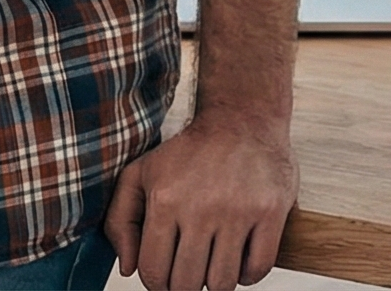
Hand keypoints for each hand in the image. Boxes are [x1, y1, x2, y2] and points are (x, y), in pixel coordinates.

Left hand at [104, 111, 298, 290]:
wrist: (242, 117)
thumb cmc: (189, 151)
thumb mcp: (140, 174)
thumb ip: (120, 221)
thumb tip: (127, 269)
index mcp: (165, 201)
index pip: (153, 272)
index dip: (157, 284)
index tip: (166, 277)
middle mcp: (201, 208)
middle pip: (186, 284)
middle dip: (184, 286)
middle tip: (190, 272)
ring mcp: (238, 211)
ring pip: (222, 283)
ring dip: (216, 282)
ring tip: (215, 264)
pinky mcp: (270, 212)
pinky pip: (259, 269)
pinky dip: (249, 275)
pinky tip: (241, 257)